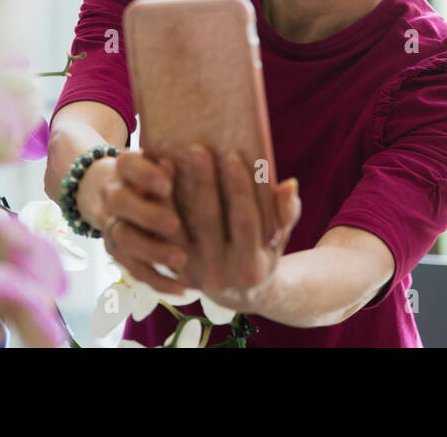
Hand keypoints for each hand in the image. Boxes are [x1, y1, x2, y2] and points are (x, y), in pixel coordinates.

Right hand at [79, 150, 187, 295]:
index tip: (168, 183)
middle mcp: (112, 193)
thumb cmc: (157, 172)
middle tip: (174, 224)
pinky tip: (181, 288)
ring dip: (152, 250)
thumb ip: (179, 164)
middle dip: (147, 214)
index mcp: (124, 166)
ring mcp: (111, 223)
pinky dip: (156, 280)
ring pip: (123, 238)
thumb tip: (213, 155)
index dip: (145, 174)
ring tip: (181, 260)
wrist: (120, 192)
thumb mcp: (163, 161)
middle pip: (119, 202)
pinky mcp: (117, 251)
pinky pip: (132, 268)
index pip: (128, 164)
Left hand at [175, 144, 300, 314]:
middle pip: (210, 221)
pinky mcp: (175, 269)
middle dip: (205, 184)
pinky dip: (159, 208)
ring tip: (170, 160)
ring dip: (173, 193)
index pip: (246, 221)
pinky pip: (162, 236)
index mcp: (252, 266)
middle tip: (198, 150)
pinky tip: (156, 182)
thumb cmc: (263, 253)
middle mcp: (221, 273)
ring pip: (179, 230)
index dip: (241, 190)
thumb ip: (286, 213)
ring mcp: (194, 273)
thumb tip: (289, 183)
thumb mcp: (279, 239)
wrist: (240, 296)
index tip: (234, 157)